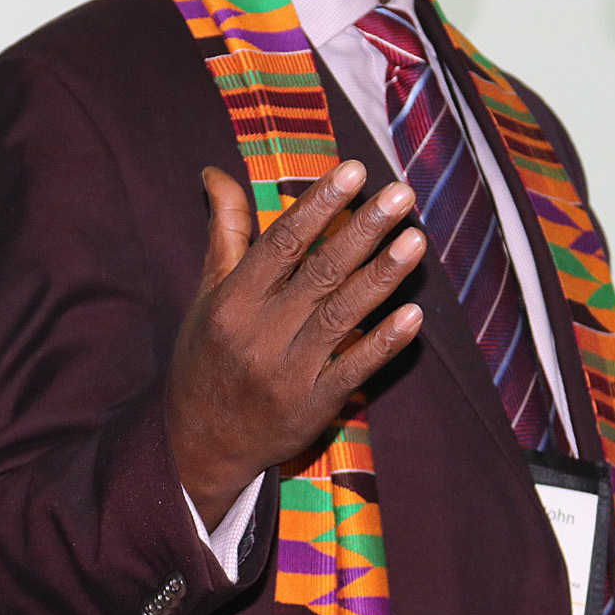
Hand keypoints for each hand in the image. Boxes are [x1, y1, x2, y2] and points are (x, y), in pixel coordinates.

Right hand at [165, 161, 425, 528]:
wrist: (198, 445)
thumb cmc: (208, 355)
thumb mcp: (208, 293)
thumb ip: (225, 232)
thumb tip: (215, 171)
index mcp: (233, 300)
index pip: (283, 241)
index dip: (319, 203)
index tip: (353, 169)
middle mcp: (260, 333)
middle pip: (320, 272)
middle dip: (364, 229)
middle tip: (402, 194)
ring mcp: (288, 372)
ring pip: (342, 315)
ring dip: (382, 277)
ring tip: (416, 239)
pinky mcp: (313, 407)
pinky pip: (354, 370)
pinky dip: (384, 343)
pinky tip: (414, 315)